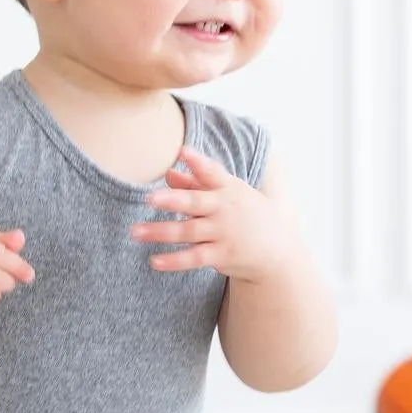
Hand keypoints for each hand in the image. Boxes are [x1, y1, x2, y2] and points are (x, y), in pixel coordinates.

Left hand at [128, 145, 297, 282]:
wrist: (276, 247)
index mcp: (226, 189)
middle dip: (173, 200)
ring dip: (160, 232)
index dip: (199, 162)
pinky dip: (174, 260)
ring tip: (135, 231)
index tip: (184, 151)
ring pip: (188, 232)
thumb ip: (197, 182)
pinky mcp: (221, 255)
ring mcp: (223, 233)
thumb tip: (169, 173)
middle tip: (150, 198)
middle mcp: (224, 209)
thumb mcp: (227, 193)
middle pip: (196, 203)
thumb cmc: (245, 213)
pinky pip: (194, 258)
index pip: (212, 172)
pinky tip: (154, 261)